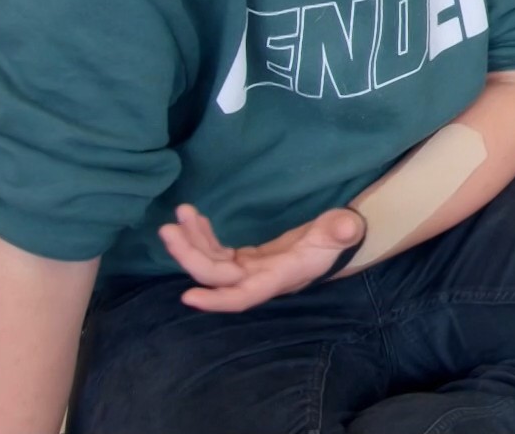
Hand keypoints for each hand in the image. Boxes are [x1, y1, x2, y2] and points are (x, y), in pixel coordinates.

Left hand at [159, 203, 364, 313]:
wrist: (333, 241)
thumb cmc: (336, 238)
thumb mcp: (342, 231)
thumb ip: (342, 230)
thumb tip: (345, 227)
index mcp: (280, 277)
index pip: (244, 296)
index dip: (216, 300)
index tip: (187, 297)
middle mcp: (258, 278)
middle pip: (217, 276)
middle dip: (190, 255)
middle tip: (168, 229)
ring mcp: (248, 269)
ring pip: (211, 263)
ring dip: (191, 242)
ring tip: (179, 215)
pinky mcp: (243, 259)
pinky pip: (216, 252)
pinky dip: (202, 236)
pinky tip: (193, 219)